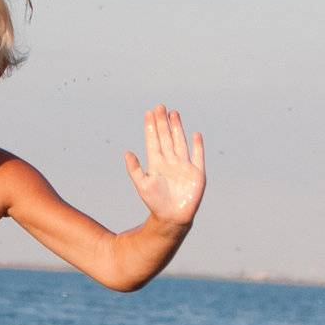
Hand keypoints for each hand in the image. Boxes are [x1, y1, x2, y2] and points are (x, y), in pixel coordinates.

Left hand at [124, 106, 205, 226]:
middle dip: (163, 122)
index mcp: (157, 164)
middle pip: (166, 137)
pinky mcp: (197, 173)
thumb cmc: (155, 203)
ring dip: (177, 128)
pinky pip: (198, 156)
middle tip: (160, 106)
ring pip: (180, 142)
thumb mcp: (142, 185)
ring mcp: (184, 166)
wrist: (172, 218)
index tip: (149, 112)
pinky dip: (197, 145)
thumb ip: (135, 169)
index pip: (154, 140)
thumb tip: (126, 153)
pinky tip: (195, 134)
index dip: (151, 127)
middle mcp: (170, 162)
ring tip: (174, 113)